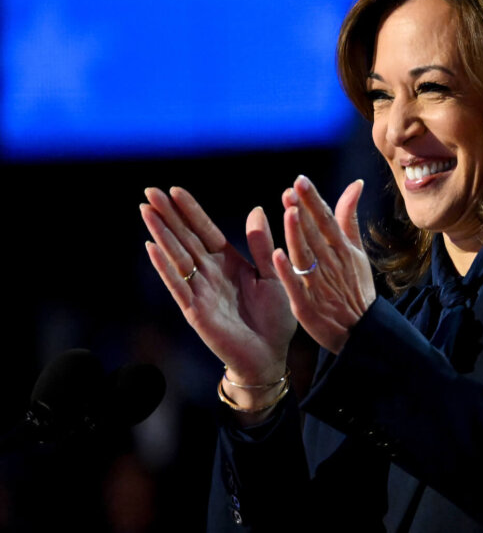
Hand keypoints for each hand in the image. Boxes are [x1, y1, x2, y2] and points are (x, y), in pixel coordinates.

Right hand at [141, 187, 295, 384]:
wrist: (271, 355)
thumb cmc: (274, 317)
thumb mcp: (273, 273)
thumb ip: (261, 244)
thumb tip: (257, 209)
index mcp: (228, 262)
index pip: (205, 230)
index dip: (190, 210)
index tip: (174, 189)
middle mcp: (210, 273)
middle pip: (185, 238)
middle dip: (167, 215)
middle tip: (148, 190)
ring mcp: (199, 291)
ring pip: (177, 256)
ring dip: (161, 234)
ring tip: (145, 211)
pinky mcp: (195, 311)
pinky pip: (178, 285)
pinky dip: (165, 266)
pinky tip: (151, 247)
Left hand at [273, 175, 374, 354]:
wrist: (362, 330)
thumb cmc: (357, 288)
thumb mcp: (357, 251)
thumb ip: (349, 218)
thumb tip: (355, 184)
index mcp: (343, 250)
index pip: (327, 220)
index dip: (314, 200)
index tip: (300, 181)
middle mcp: (331, 264)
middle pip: (315, 234)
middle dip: (304, 212)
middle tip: (290, 190)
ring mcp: (319, 285)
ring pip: (306, 256)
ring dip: (297, 235)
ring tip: (289, 213)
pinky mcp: (307, 306)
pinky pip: (296, 286)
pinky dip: (288, 272)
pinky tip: (278, 255)